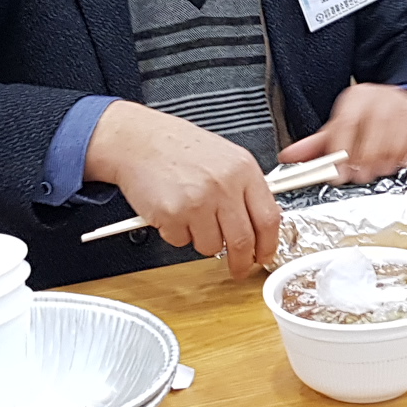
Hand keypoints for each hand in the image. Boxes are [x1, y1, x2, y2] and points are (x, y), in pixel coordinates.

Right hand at [84, 101, 278, 276]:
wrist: (138, 140)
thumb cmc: (178, 147)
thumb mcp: (225, 157)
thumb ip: (245, 187)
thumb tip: (260, 223)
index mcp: (242, 169)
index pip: (268, 218)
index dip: (269, 244)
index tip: (264, 255)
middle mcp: (223, 185)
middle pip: (243, 241)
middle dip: (241, 262)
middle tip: (238, 267)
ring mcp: (197, 201)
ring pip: (212, 247)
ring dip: (203, 241)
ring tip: (192, 216)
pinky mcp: (171, 215)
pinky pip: (182, 242)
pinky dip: (177, 233)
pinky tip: (173, 209)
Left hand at [280, 84, 406, 184]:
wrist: (404, 103)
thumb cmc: (369, 119)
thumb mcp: (341, 126)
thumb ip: (316, 145)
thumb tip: (288, 158)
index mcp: (357, 98)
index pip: (346, 123)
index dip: (342, 151)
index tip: (338, 174)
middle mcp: (383, 98)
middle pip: (374, 130)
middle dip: (367, 158)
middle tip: (361, 176)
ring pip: (398, 136)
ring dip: (389, 159)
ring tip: (381, 170)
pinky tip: (405, 162)